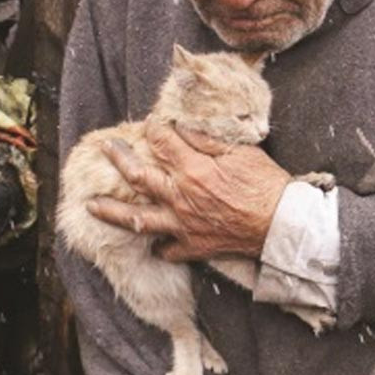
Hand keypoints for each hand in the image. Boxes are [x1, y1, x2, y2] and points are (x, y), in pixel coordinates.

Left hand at [86, 121, 291, 261]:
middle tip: (106, 148)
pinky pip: (167, 250)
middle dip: (119, 158)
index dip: (154, 129)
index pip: (162, 142)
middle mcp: (180, 197)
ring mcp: (183, 225)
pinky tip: (153, 241)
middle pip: (138, 176)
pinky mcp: (194, 246)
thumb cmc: (266, 184)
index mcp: (193, 169)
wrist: (282, 224)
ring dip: (112, 212)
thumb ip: (207, 139)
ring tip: (92, 206)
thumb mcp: (241, 151)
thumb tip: (182, 127)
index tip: (150, 124)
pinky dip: (158, 246)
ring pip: (137, 219)